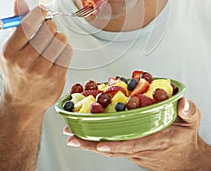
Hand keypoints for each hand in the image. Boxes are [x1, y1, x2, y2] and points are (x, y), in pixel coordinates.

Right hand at [0, 0, 71, 115]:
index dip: (39, 13)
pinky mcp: (56, 77)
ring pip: (60, 39)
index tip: (43, 10)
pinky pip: (68, 51)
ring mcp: (41, 71)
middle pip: (48, 29)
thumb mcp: (10, 48)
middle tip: (48, 30)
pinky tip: (57, 54)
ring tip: (52, 44)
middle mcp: (24, 62)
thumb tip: (20, 2)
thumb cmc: (16, 71)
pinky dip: (65, 49)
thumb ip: (17, 24)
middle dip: (50, 26)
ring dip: (59, 38)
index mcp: (9, 51)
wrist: (22, 103)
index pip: (28, 23)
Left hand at [65, 98, 210, 169]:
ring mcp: (135, 151)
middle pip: (113, 148)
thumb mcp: (191, 122)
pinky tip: (86, 135)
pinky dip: (97, 141)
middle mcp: (141, 148)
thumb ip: (189, 111)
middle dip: (91, 144)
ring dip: (90, 143)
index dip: (116, 144)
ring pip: (109, 148)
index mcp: (155, 140)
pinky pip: (112, 146)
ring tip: (72, 135)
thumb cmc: (185, 139)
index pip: (133, 144)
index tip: (100, 143)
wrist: (186, 161)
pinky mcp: (132, 150)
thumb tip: (184, 102)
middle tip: (72, 136)